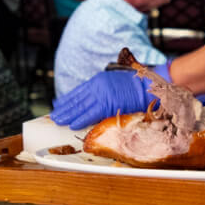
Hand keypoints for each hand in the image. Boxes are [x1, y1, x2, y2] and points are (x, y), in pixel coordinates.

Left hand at [50, 63, 171, 129]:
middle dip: (64, 108)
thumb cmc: (137, 88)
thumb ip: (104, 92)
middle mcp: (98, 86)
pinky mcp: (106, 103)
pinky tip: (71, 123)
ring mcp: (102, 94)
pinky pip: (89, 113)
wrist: (149, 86)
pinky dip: (79, 119)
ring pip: (80, 106)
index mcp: (100, 80)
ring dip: (68, 114)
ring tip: (58, 120)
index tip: (59, 104)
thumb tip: (95, 103)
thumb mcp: (116, 85)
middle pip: (77, 99)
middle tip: (54, 114)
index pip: (79, 91)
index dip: (68, 99)